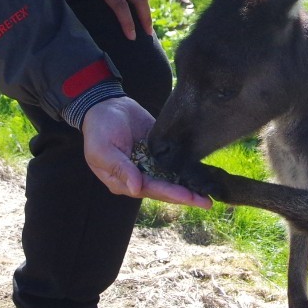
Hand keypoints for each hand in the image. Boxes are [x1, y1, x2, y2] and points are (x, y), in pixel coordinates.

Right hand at [80, 96, 210, 208]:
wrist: (107, 105)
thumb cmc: (99, 129)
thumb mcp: (102, 149)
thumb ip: (120, 168)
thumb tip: (135, 188)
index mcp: (123, 181)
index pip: (150, 189)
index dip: (170, 193)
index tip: (188, 196)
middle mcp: (139, 177)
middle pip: (165, 189)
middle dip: (186, 196)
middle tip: (207, 203)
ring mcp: (150, 165)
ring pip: (172, 179)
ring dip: (189, 187)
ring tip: (209, 194)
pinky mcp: (159, 153)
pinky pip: (174, 164)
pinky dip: (187, 170)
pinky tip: (201, 174)